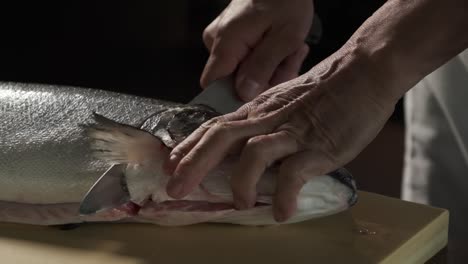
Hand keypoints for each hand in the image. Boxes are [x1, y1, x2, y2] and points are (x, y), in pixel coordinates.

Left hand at [165, 47, 398, 221]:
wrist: (364, 71)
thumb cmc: (326, 89)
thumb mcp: (285, 102)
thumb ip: (264, 122)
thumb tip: (246, 146)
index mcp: (258, 110)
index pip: (215, 127)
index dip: (189, 146)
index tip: (170, 164)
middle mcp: (268, 120)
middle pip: (220, 139)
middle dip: (193, 164)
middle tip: (174, 189)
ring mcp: (292, 133)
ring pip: (252, 154)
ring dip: (239, 181)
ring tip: (237, 203)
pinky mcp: (317, 146)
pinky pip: (294, 173)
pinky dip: (283, 194)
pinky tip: (280, 212)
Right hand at [201, 0, 313, 100]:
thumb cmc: (286, 0)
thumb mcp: (284, 37)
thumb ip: (263, 67)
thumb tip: (243, 94)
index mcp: (226, 42)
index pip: (212, 85)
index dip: (235, 97)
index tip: (263, 92)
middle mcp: (216, 41)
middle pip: (234, 81)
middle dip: (266, 79)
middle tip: (290, 62)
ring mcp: (223, 38)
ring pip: (244, 72)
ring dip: (272, 69)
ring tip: (291, 50)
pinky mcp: (232, 36)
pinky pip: (246, 59)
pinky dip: (267, 59)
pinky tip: (282, 47)